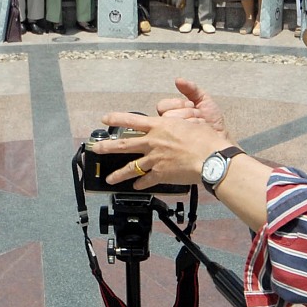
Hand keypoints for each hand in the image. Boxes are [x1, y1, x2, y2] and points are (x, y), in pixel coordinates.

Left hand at [92, 112, 231, 189]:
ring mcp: (155, 159)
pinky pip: (146, 181)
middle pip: (124, 145)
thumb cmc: (205, 139)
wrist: (210, 158)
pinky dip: (141, 184)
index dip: (116, 119)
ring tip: (109, 178)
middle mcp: (153, 142)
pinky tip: (136, 187)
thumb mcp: (189, 122)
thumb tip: (173, 125)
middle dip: (107, 147)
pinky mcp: (160, 174)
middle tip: (97, 149)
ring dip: (118, 174)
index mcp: (159, 126)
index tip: (106, 119)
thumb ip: (176, 125)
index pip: (132, 120)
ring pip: (131, 167)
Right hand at [155, 78, 226, 134]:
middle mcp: (170, 125)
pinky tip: (200, 130)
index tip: (191, 105)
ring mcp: (174, 137)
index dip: (177, 104)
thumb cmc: (212, 120)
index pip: (162, 105)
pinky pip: (179, 136)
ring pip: (173, 125)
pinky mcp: (179, 147)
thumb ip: (190, 89)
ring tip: (200, 123)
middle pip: (167, 115)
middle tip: (198, 115)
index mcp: (172, 113)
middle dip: (187, 113)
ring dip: (191, 122)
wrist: (222, 135)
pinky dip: (193, 130)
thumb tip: (178, 80)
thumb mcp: (203, 99)